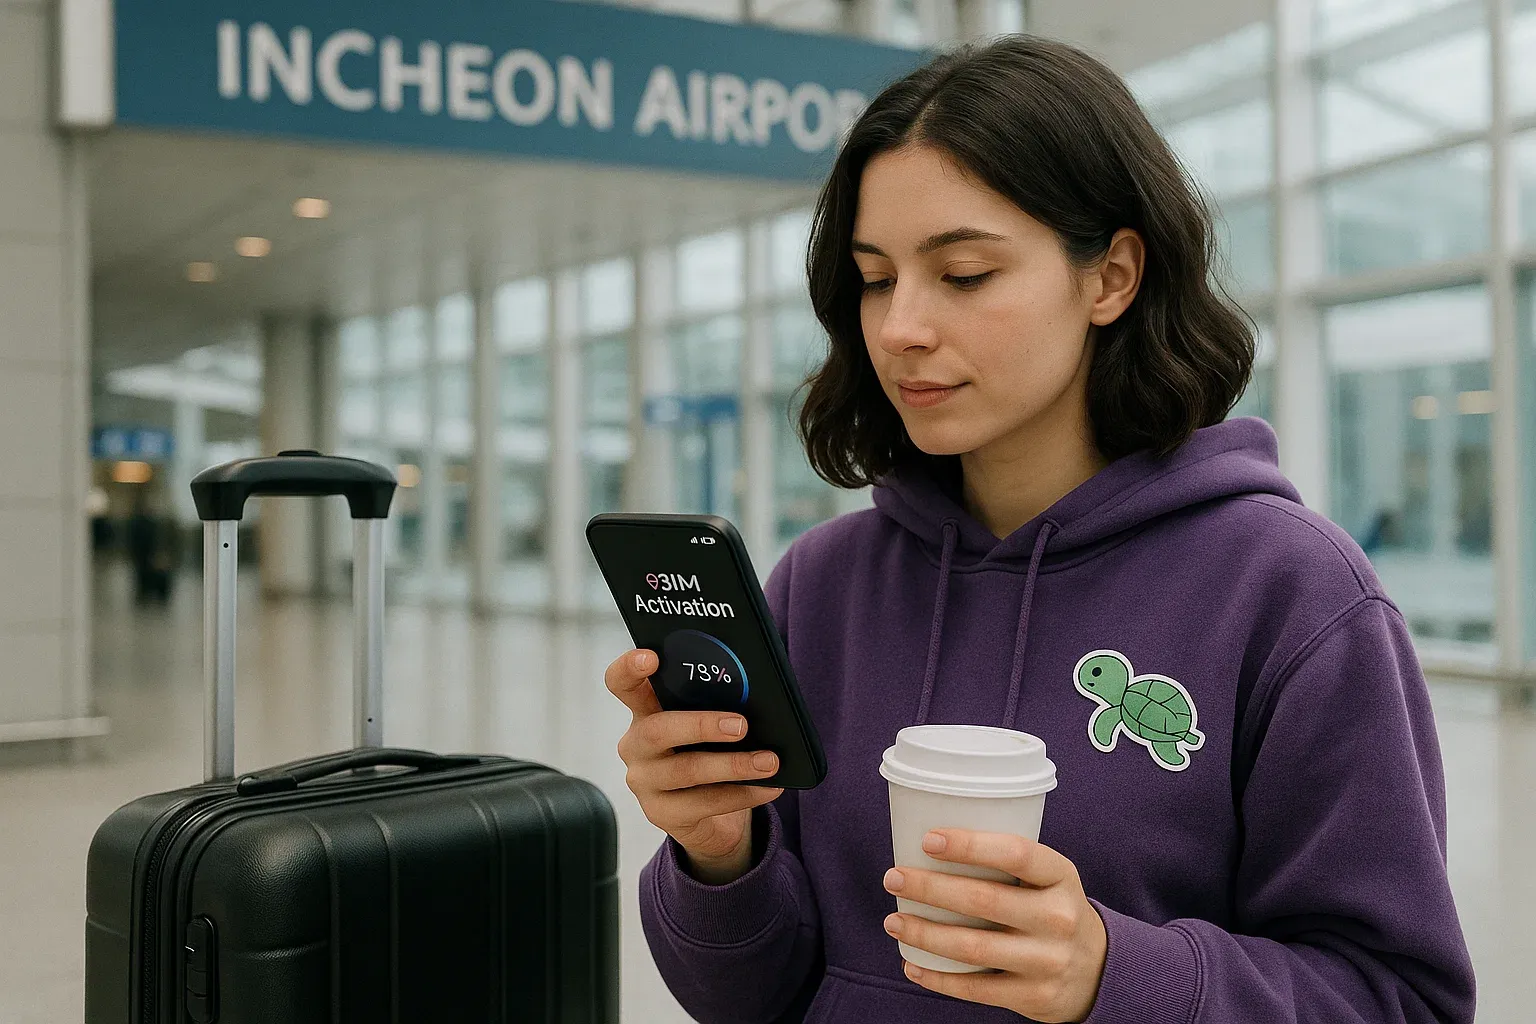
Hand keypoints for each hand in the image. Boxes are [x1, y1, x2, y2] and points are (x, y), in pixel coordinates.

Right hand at [606, 649, 782, 883]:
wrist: (710, 817)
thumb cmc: (711, 753)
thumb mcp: (709, 724)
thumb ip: (718, 704)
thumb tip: (760, 693)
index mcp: (645, 711)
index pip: (622, 684)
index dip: (629, 669)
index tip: (652, 657)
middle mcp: (637, 745)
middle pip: (657, 730)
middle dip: (702, 725)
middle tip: (742, 725)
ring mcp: (645, 782)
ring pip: (686, 770)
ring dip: (734, 765)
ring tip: (769, 761)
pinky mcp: (661, 814)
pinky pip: (705, 803)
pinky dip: (743, 793)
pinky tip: (768, 786)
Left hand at [881, 829, 1106, 1022]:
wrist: (1098, 970)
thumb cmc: (1052, 909)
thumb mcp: (1048, 879)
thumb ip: (1007, 864)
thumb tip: (928, 845)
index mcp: (1061, 876)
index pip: (1016, 853)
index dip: (970, 845)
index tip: (928, 840)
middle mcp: (1058, 918)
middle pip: (983, 900)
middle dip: (929, 888)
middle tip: (894, 878)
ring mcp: (1048, 960)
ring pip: (972, 947)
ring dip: (925, 935)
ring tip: (894, 922)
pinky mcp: (1034, 996)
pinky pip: (975, 988)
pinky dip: (937, 978)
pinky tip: (912, 964)